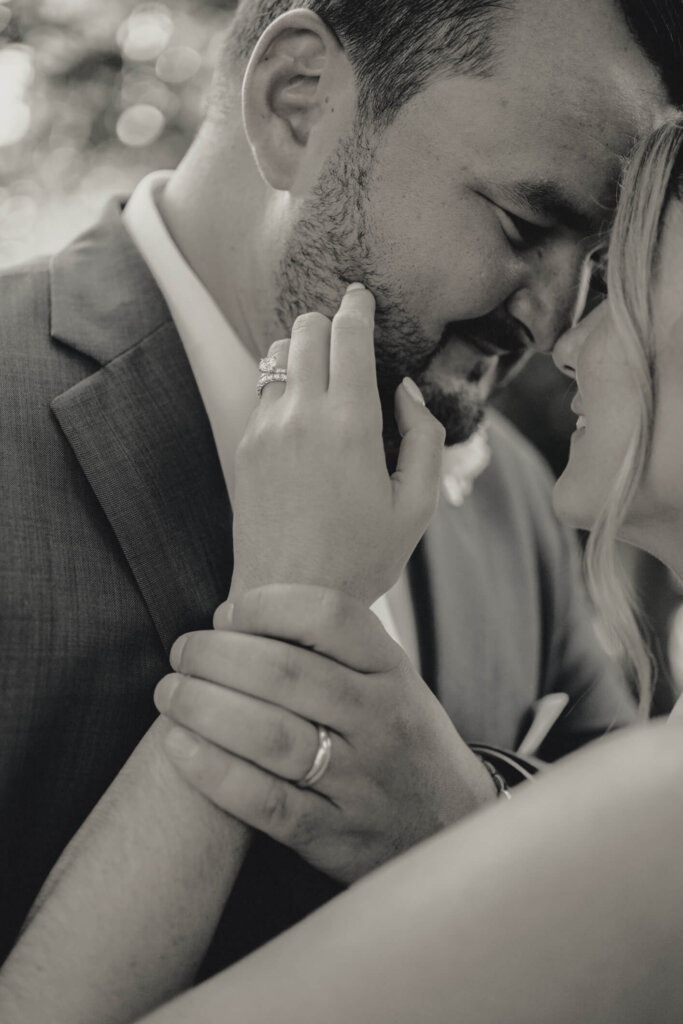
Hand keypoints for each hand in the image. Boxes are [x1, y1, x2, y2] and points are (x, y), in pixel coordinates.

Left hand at [154, 585, 494, 883]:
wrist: (449, 828)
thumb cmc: (398, 738)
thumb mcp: (391, 681)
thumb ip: (334, 648)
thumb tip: (234, 612)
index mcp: (393, 672)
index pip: (330, 617)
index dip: (266, 606)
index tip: (226, 612)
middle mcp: (381, 721)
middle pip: (286, 674)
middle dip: (217, 656)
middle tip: (183, 652)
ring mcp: (360, 781)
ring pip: (270, 736)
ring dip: (204, 708)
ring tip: (170, 693)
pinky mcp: (332, 835)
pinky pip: (264, 801)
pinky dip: (213, 771)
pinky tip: (178, 747)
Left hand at [230, 285, 444, 605]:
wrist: (289, 601)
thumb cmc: (362, 558)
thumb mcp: (418, 505)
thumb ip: (425, 437)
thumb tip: (405, 390)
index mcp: (351, 423)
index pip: (348, 333)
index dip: (358, 306)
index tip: (362, 297)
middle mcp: (301, 414)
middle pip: (305, 328)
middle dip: (329, 323)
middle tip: (349, 341)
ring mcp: (265, 429)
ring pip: (276, 354)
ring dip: (302, 353)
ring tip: (325, 380)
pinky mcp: (244, 447)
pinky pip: (262, 391)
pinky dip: (283, 386)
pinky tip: (303, 416)